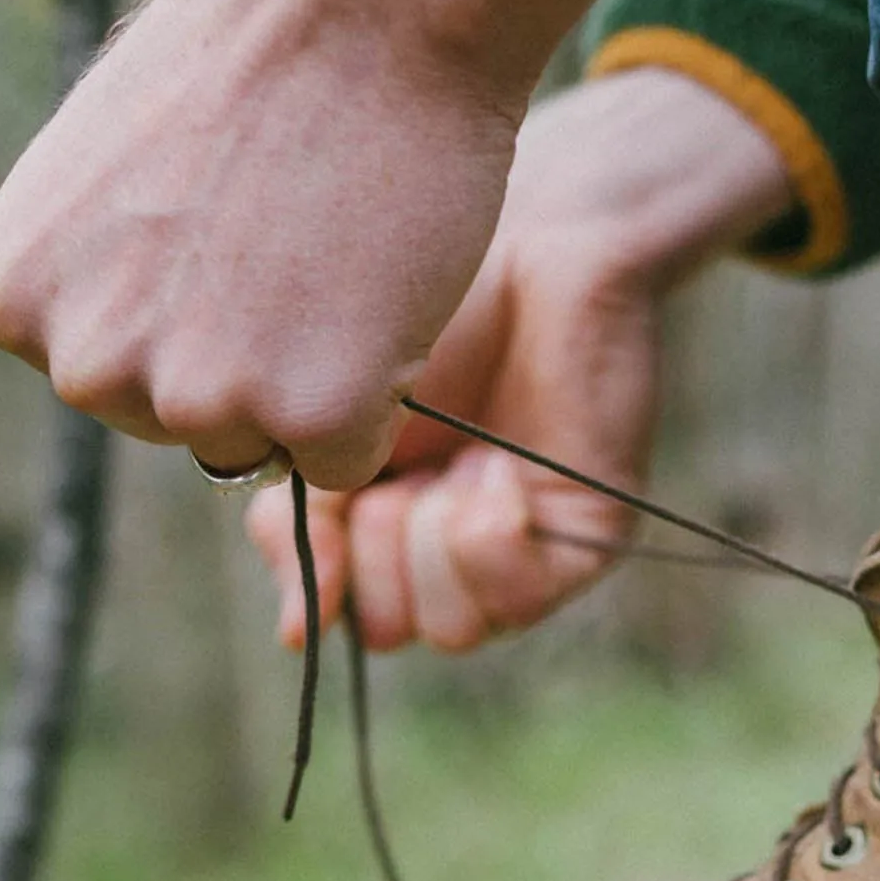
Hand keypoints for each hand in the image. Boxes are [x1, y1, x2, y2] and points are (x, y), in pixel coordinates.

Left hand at [0, 0, 521, 489]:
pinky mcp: (309, 417)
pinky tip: (377, 287)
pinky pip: (347, 455)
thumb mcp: (111, 177)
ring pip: (266, 441)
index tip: (226, 227)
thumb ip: (107, 277)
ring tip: (332, 253)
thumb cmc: (254, 56)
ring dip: (311, 377)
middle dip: (243, 356)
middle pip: (181, 421)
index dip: (186, 310)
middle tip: (292, 238)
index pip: (110, 374)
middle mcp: (81, 367)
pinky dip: (378, 393)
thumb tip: (160, 368)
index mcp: (9, 300)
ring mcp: (195, 402)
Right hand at [244, 67, 793, 652]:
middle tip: (395, 473)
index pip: (342, 610)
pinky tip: (497, 476)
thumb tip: (295, 636)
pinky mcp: (585, 536)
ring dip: (430, 544)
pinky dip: (489, 541)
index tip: (329, 512)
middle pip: (391, 629)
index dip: (322, 576)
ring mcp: (522, 542)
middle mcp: (453, 542)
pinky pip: (520, 599)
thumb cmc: (415, 310)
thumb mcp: (325, 425)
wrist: (526, 244)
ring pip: (453, 628)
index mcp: (386, 518)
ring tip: (450, 466)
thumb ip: (298, 526)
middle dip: (375, 552)